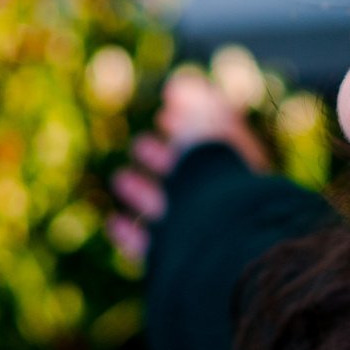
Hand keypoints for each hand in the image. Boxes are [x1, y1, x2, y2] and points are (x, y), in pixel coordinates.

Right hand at [107, 69, 272, 264]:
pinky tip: (113, 221)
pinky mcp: (177, 266)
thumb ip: (196, 105)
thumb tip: (182, 83)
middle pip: (190, 180)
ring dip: (143, 194)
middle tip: (142, 143)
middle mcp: (220, 207)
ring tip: (121, 178)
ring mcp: (199, 237)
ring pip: (168, 213)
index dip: (189, 126)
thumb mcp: (208, 130)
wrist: (219, 246)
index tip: (165, 110)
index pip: (214, 145)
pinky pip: (152, 249)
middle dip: (166, 158)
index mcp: (236, 173)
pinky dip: (131, 234)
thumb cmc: (218, 183)